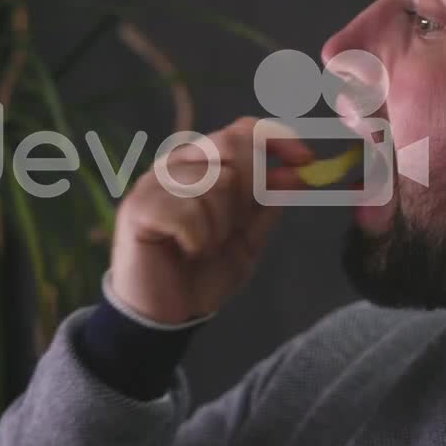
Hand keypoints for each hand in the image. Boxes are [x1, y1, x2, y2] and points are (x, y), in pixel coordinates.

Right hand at [108, 117, 313, 323]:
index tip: (306, 161)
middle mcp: (175, 164)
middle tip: (234, 229)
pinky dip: (198, 240)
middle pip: (232, 145)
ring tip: (203, 246)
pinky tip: (186, 252)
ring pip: (214, 181)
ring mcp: (153, 183)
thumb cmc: (202, 273)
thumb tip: (297, 172)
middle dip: (250, 189)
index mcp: (201, 165)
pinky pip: (190, 212)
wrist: (166, 315)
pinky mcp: (139, 208)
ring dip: (221, 225)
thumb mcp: (247, 239)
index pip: (242, 130)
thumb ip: (268, 205)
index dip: (277, 139)